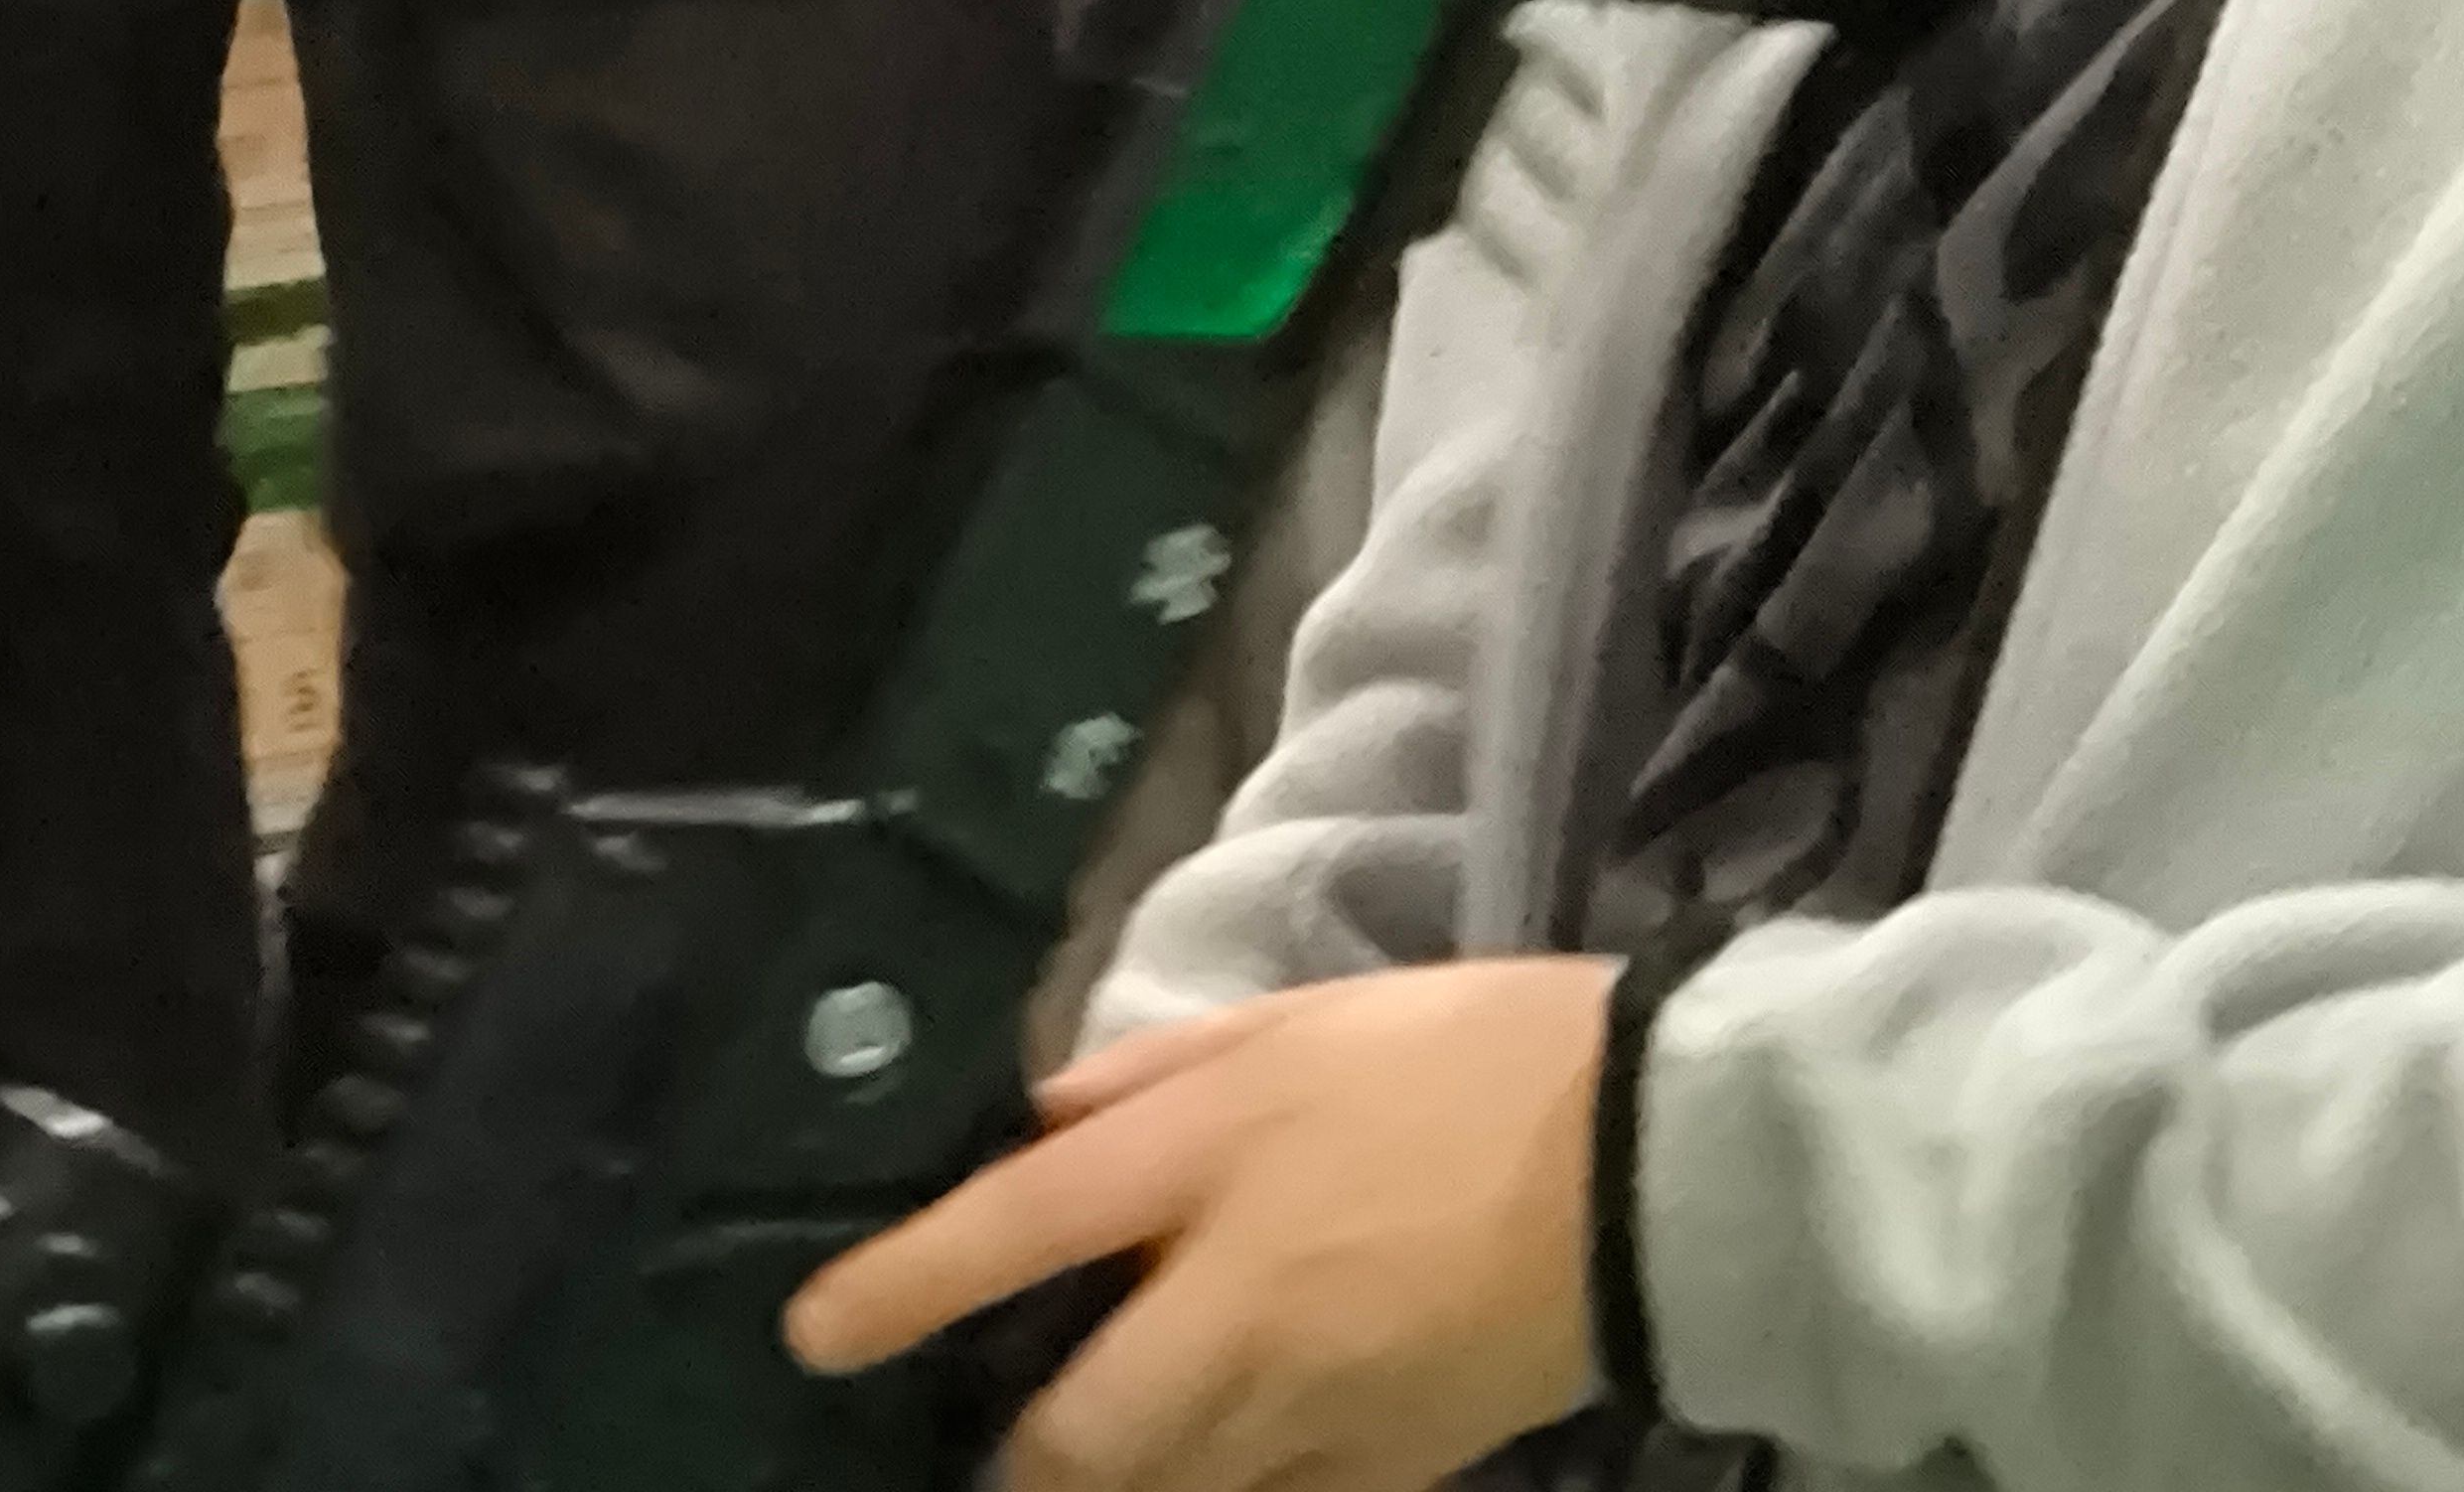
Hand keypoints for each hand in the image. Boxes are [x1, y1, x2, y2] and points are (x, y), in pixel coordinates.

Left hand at [783, 964, 1612, 1491]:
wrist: (1648, 1163)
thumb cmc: (1469, 1054)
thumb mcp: (1299, 1018)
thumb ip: (1157, 1071)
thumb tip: (1047, 1119)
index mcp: (1208, 1158)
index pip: (1014, 1233)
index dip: (898, 1291)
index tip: (815, 1335)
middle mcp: (1235, 1302)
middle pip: (1075, 1437)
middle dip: (1024, 1454)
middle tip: (1008, 1430)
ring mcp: (1311, 1408)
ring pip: (1164, 1491)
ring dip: (1120, 1475)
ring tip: (1120, 1432)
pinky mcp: (1385, 1472)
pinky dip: (1233, 1487)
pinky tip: (1242, 1444)